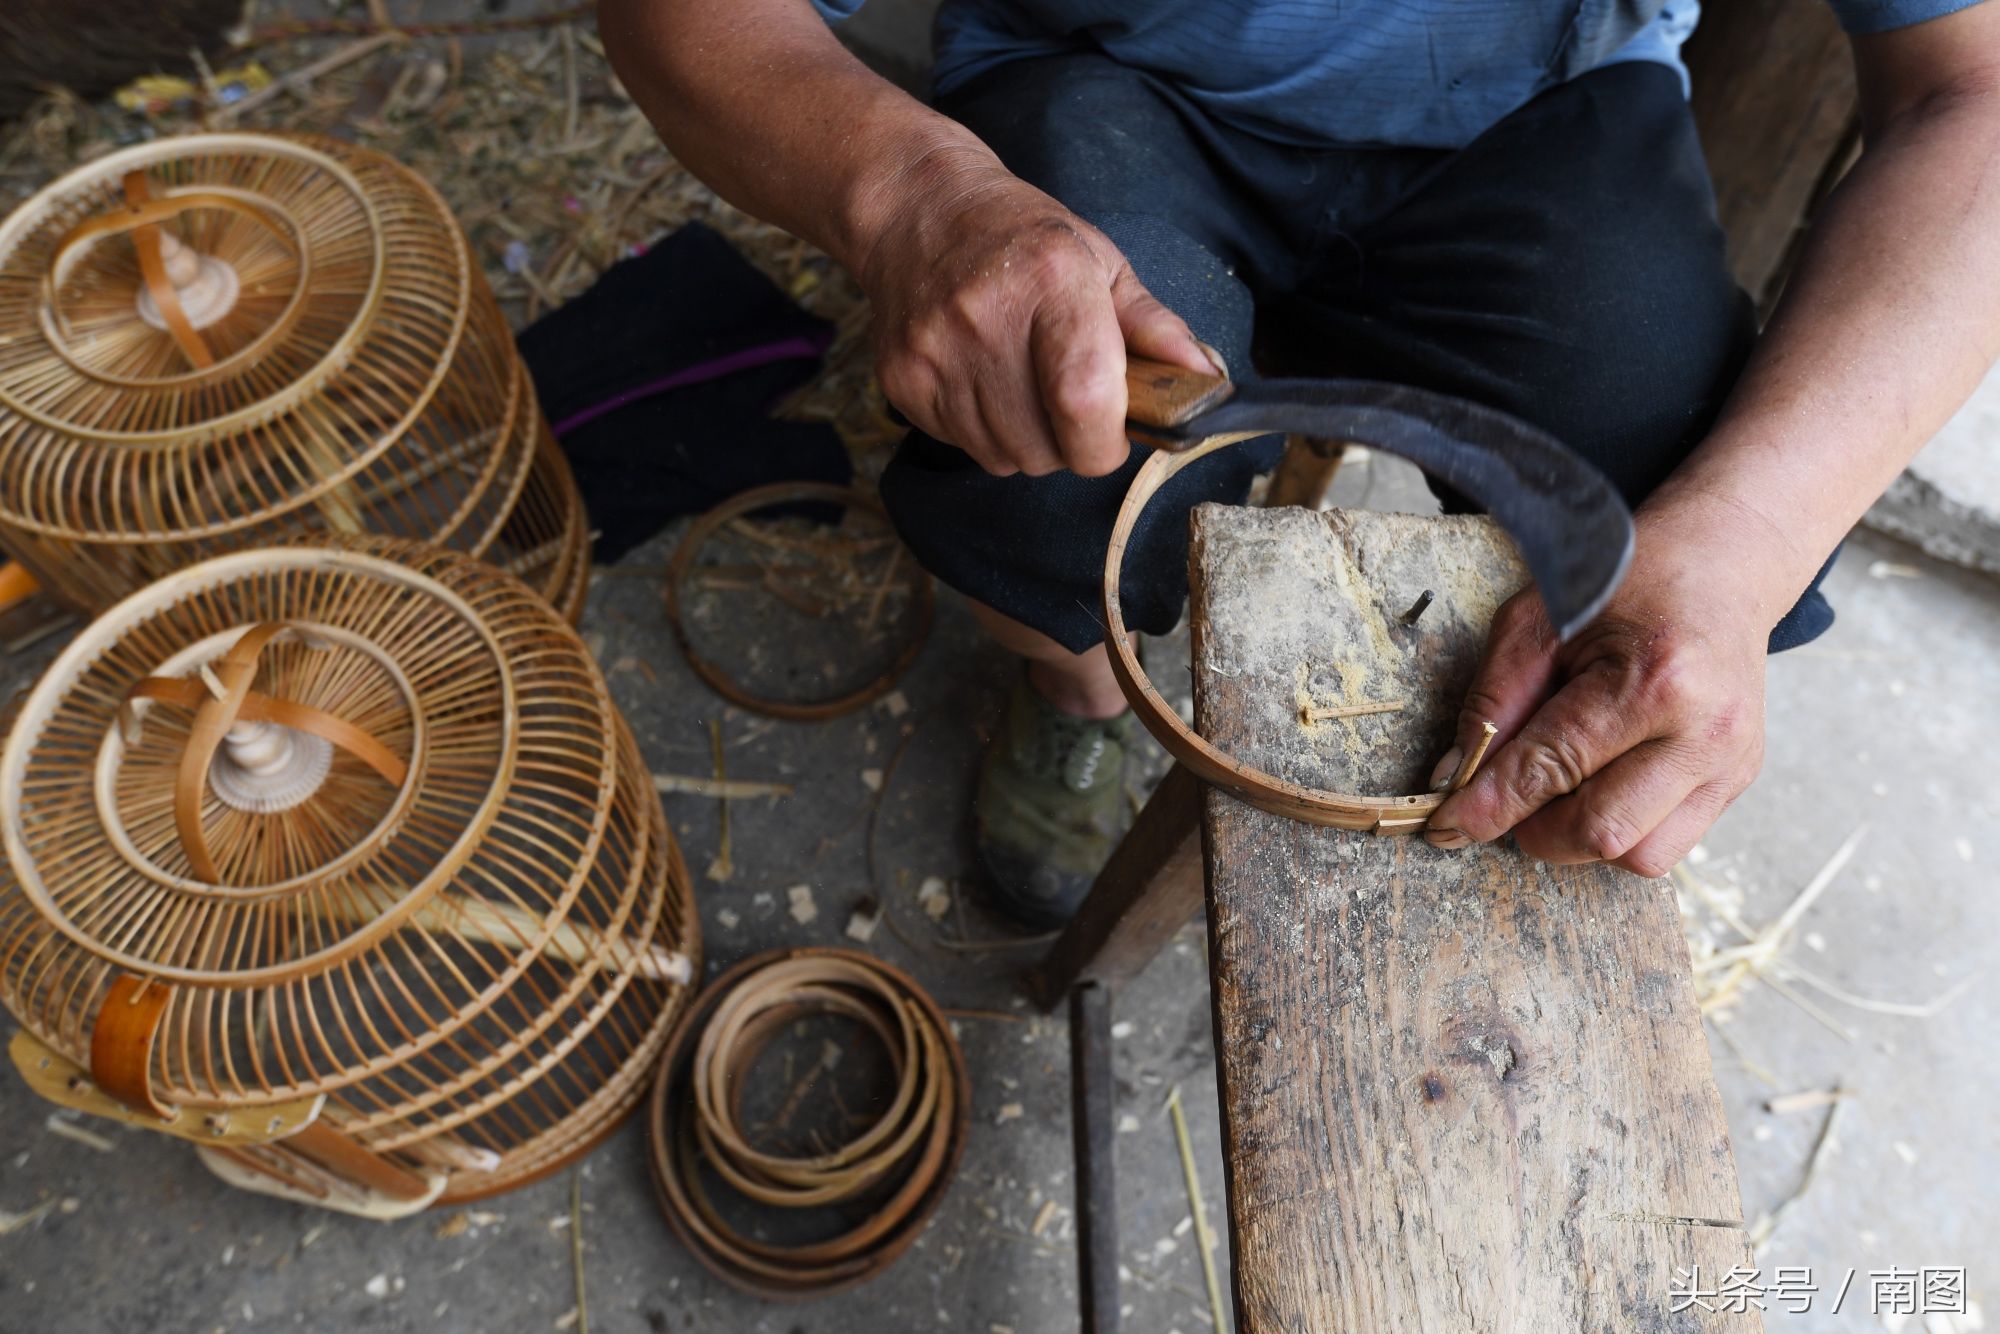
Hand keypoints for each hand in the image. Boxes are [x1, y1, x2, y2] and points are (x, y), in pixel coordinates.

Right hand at [856, 153, 1216, 477]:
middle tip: (1064, 399)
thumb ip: (1155, 327)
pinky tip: (981, 380)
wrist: (918, 210)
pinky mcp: (901, 378)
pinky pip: (960, 446)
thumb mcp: (1100, 262)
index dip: (1105, 443)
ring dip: (1025, 440)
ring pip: (1003, 457)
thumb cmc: (1022, 237)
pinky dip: (982, 432)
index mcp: (1052, 281)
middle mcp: (986, 317)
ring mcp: (936, 351)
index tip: (1112, 437)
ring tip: (1020, 383)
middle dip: (1068, 444)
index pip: (1083, 401)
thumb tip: (1208, 381)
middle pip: (1044, 447)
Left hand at [1423, 510, 1780, 876]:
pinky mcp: (1737, 781)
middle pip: (1600, 832)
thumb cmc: (1624, 584)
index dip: (1489, 806)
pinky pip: (1667, 846)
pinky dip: (1620, 832)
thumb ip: (1493, 702)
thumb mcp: (1537, 621)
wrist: (1721, 564)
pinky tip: (1602, 784)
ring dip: (1580, 838)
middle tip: (1506, 798)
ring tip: (1561, 784)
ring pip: (1637, 856)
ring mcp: (1730, 763)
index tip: (1445, 826)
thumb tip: (1454, 779)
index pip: (1553, 767)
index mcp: (1655, 679)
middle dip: (1533, 831)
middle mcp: (1704, 732)